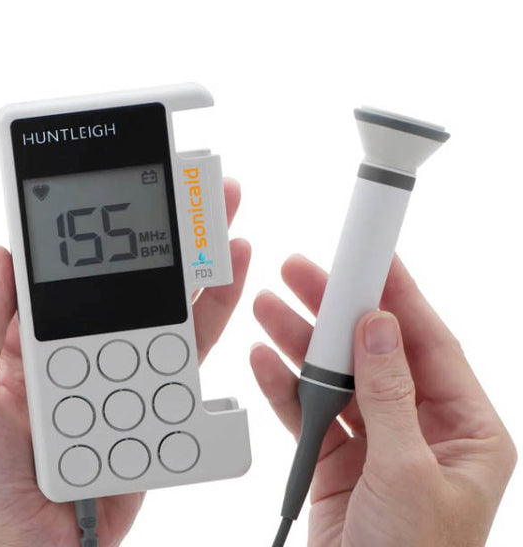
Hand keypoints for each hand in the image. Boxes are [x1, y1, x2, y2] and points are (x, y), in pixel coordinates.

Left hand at [0, 178, 249, 546]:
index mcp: (36, 332)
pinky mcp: (157, 393)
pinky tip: (231, 283)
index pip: (73, 264)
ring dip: (200, 264)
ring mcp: (125, 363)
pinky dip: (213, 314)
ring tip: (224, 226)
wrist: (32, 546)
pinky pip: (188, 350)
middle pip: (133, 274)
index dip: (101, 222)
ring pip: (169, 304)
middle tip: (198, 190)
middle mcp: (87, 338)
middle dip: (169, 229)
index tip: (129, 184)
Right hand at [251, 254, 516, 546]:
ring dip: (301, 343)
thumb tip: (378, 329)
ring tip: (269, 307)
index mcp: (464, 428)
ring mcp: (375, 440)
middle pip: (373, 351)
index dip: (399, 295)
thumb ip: (389, 396)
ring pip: (335, 376)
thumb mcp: (407, 473)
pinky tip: (265, 359)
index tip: (373, 256)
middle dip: (336, 311)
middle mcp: (420, 426)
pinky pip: (308, 410)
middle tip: (303, 272)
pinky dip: (284, 386)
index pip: (428, 343)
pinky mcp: (336, 457)